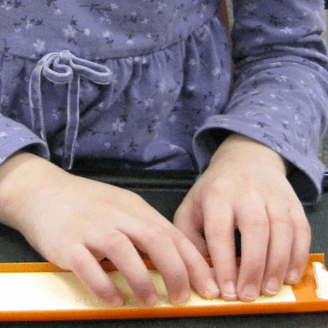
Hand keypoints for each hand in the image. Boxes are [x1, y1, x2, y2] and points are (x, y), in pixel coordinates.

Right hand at [0, 152, 218, 306]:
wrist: (43, 190)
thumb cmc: (87, 202)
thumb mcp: (121, 206)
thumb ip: (143, 227)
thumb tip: (170, 256)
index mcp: (134, 208)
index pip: (171, 233)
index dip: (192, 260)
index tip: (205, 284)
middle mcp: (116, 215)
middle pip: (154, 239)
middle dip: (175, 271)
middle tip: (182, 297)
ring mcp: (91, 228)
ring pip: (124, 252)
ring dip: (141, 280)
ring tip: (150, 301)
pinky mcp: (66, 244)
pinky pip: (88, 267)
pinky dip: (105, 286)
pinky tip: (115, 300)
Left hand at [174, 134, 310, 300]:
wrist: (245, 158)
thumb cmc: (214, 188)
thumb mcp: (191, 205)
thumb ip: (189, 237)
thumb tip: (203, 271)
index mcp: (216, 194)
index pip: (220, 231)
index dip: (224, 264)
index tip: (225, 291)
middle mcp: (246, 191)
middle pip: (255, 229)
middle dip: (253, 267)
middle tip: (248, 295)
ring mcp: (272, 195)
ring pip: (282, 230)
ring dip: (278, 265)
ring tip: (269, 289)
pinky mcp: (291, 201)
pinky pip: (301, 229)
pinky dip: (298, 255)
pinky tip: (289, 275)